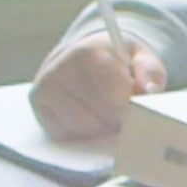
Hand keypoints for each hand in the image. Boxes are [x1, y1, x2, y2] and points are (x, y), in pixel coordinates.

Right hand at [29, 31, 167, 140]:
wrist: (86, 56)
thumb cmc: (118, 61)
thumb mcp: (140, 58)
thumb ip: (148, 71)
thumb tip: (148, 90)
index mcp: (88, 52)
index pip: (112, 92)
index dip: (130, 106)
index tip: (138, 109)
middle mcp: (59, 67)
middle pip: (99, 113)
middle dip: (119, 118)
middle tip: (126, 112)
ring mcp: (45, 86)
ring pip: (84, 127)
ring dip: (102, 128)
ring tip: (109, 113)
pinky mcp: (38, 104)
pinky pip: (66, 133)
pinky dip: (83, 132)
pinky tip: (90, 117)